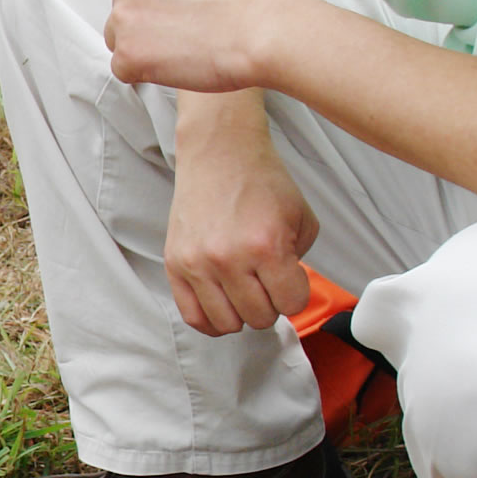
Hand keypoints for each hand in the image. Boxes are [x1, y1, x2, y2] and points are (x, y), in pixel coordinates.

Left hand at [104, 0, 296, 95]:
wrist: (263, 29)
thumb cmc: (246, 2)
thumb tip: (158, 0)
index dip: (160, 9)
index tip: (186, 16)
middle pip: (122, 14)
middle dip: (146, 29)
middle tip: (186, 37)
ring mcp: (123, 15)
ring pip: (120, 42)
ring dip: (145, 52)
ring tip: (184, 51)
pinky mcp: (126, 53)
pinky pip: (124, 71)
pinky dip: (146, 75)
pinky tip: (178, 67)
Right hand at [164, 115, 319, 335]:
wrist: (219, 153)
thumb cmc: (261, 182)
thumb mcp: (302, 219)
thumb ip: (299, 261)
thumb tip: (285, 294)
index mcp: (266, 246)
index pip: (291, 304)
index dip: (295, 294)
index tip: (289, 279)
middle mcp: (229, 259)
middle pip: (259, 318)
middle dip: (270, 303)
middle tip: (266, 282)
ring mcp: (198, 264)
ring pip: (227, 324)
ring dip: (242, 313)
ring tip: (243, 291)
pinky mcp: (175, 264)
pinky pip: (193, 316)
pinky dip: (212, 320)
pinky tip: (222, 305)